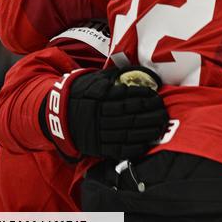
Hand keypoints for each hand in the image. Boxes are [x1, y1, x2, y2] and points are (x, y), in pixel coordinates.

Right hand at [40, 65, 168, 159]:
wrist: (57, 113)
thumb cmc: (82, 93)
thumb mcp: (95, 80)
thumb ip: (115, 77)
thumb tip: (139, 72)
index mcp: (99, 97)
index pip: (127, 97)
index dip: (145, 97)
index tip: (157, 96)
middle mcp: (98, 115)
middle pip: (130, 115)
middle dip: (150, 114)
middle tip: (164, 112)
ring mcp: (97, 133)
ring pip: (126, 133)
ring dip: (146, 130)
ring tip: (160, 126)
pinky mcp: (96, 147)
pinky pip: (117, 149)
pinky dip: (133, 147)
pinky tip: (146, 143)